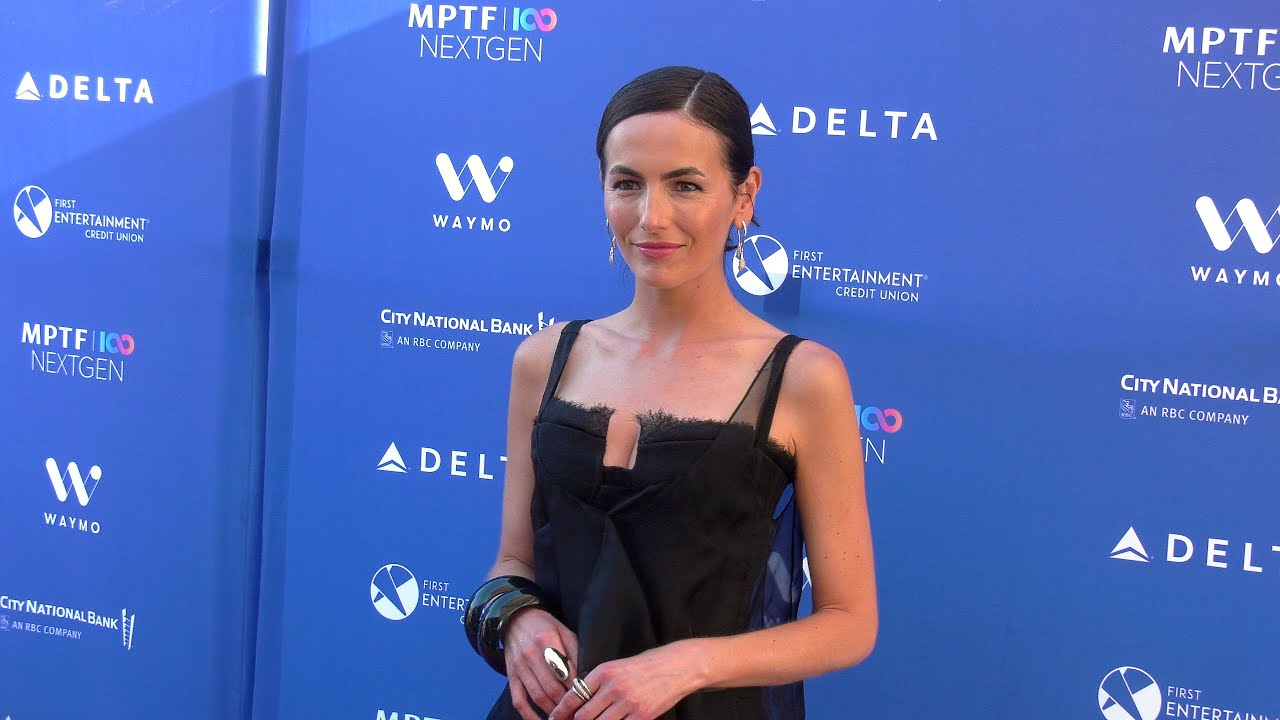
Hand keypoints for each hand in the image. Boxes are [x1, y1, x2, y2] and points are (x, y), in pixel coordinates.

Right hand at [503, 608, 579, 719]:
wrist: (515, 619)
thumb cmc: (545, 626)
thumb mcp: (564, 630)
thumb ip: (575, 651)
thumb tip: (587, 674)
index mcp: (546, 640)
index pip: (565, 671)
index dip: (577, 688)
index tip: (587, 698)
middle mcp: (531, 655)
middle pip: (552, 687)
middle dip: (567, 704)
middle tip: (578, 712)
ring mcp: (519, 667)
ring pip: (537, 696)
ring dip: (552, 711)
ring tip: (565, 717)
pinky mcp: (511, 676)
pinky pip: (518, 700)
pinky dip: (528, 715)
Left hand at [547, 642, 701, 719]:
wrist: (678, 666)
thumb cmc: (647, 665)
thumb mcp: (618, 666)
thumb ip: (599, 682)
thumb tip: (580, 701)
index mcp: (604, 671)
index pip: (574, 696)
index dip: (561, 711)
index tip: (553, 719)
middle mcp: (613, 687)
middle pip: (583, 716)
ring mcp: (627, 703)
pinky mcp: (641, 716)